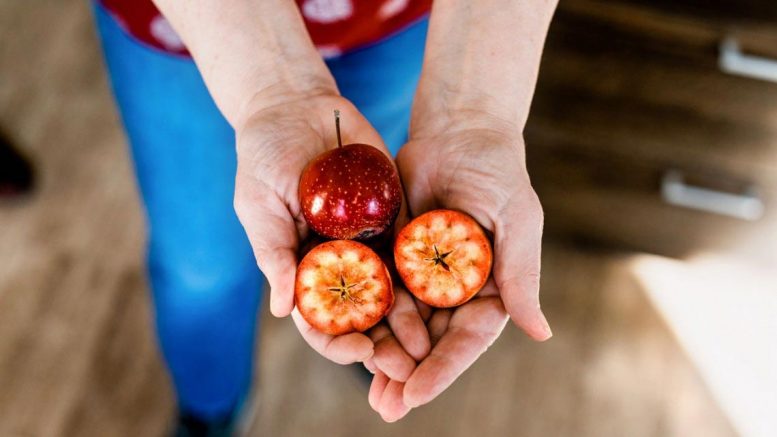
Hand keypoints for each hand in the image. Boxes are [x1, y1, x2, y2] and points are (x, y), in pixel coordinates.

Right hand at [233, 91, 428, 367]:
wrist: (295, 107)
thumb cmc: (263, 157)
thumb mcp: (259, 205)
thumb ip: (273, 254)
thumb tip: (283, 310)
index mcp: (301, 268)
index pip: (319, 319)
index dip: (338, 341)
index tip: (361, 351)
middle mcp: (337, 262)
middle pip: (361, 315)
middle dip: (383, 343)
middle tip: (408, 366)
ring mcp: (366, 240)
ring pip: (390, 290)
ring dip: (409, 321)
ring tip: (432, 344)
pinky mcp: (391, 216)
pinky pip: (410, 249)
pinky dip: (425, 275)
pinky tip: (446, 294)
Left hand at [368, 112, 552, 420]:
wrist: (458, 133)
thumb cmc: (499, 173)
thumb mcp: (518, 222)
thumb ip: (522, 276)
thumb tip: (541, 334)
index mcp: (489, 289)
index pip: (466, 339)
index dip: (442, 369)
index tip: (416, 393)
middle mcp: (454, 290)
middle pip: (430, 342)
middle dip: (408, 375)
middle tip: (385, 408)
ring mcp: (422, 275)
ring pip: (401, 325)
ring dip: (383, 357)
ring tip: (367, 392)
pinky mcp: (395, 255)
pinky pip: (377, 290)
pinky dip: (363, 316)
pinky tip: (345, 339)